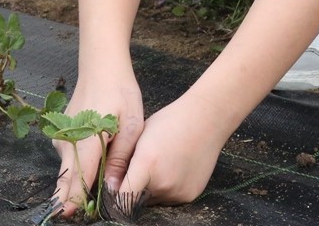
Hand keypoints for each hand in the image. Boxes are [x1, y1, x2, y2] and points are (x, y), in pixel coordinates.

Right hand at [52, 70, 144, 218]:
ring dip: (81, 179)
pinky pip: (70, 157)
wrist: (101, 66)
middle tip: (83, 214)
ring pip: (70, 168)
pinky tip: (97, 159)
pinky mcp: (62, 135)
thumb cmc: (120, 92)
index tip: (70, 216)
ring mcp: (62, 137)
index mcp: (85, 139)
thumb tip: (113, 187)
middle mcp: (67, 141)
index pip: (77, 177)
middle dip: (76, 197)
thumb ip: (120, 158)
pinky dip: (81, 165)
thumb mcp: (131, 125)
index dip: (73, 200)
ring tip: (100, 183)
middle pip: (70, 178)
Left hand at [113, 93, 228, 205]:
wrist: (207, 119)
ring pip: (153, 200)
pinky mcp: (189, 195)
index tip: (111, 195)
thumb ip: (125, 161)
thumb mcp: (141, 135)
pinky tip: (174, 168)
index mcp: (146, 163)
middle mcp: (162, 182)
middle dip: (135, 189)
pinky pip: (170, 198)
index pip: (122, 198)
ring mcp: (177, 191)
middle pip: (137, 199)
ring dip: (151, 190)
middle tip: (143, 169)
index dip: (114, 199)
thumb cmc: (170, 121)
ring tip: (161, 165)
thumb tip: (111, 183)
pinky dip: (168, 189)